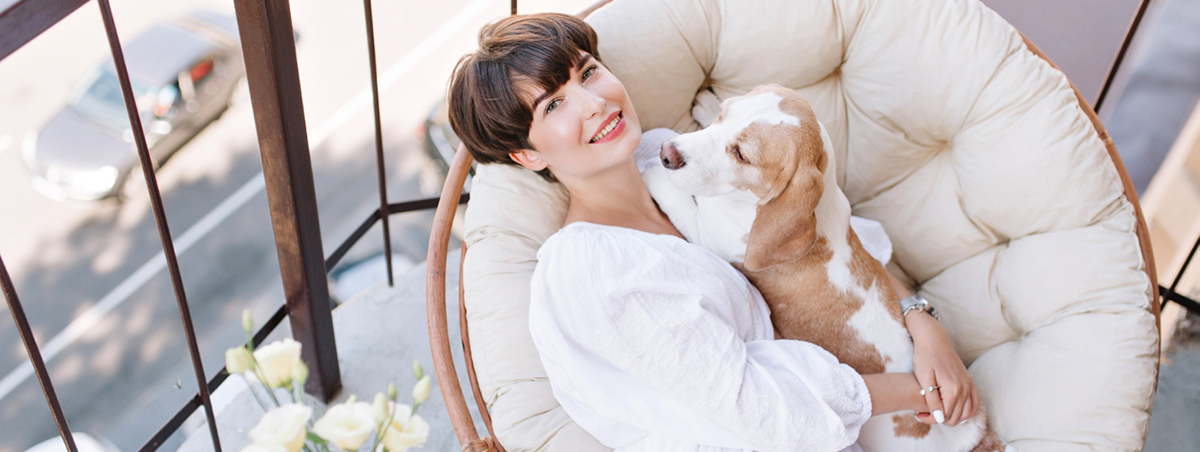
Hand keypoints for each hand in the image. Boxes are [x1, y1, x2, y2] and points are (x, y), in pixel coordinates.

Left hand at [906, 311, 977, 425]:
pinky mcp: (970, 381)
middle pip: (956, 417)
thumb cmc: (925, 357)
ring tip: (936, 411)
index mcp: (953, 389)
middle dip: (940, 419)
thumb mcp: (924, 379)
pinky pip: (974, 403)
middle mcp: (965, 388)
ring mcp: (969, 384)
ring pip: (967, 413)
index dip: (930, 419)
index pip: (945, 416)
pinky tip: (952, 409)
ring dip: (953, 417)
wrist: (934, 339)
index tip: (918, 414)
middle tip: (924, 413)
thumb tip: (940, 418)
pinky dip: (965, 411)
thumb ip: (932, 400)